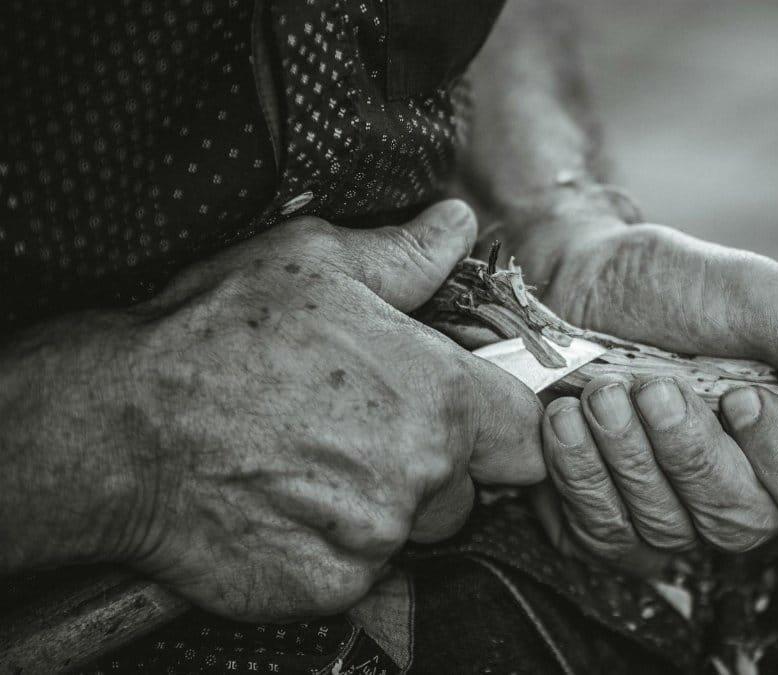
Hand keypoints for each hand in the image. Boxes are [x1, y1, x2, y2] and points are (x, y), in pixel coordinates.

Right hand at [109, 200, 541, 619]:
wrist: (117, 427)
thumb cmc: (215, 334)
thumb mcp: (315, 263)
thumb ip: (406, 255)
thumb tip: (456, 225)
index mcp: (441, 396)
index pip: (528, 434)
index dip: (505, 426)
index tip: (474, 420)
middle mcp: (423, 474)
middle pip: (469, 488)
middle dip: (434, 467)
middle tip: (362, 431)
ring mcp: (376, 539)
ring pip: (413, 532)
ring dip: (382, 509)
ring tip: (311, 462)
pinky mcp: (329, 588)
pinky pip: (358, 572)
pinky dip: (331, 549)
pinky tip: (284, 504)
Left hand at [528, 213, 777, 571]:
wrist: (572, 279)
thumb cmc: (671, 286)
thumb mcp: (753, 297)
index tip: (743, 397)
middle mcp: (743, 488)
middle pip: (744, 525)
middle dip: (690, 454)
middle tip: (653, 386)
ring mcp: (673, 513)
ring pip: (669, 531)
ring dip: (627, 454)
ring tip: (599, 392)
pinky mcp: (607, 523)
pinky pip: (603, 535)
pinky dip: (580, 475)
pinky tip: (565, 421)